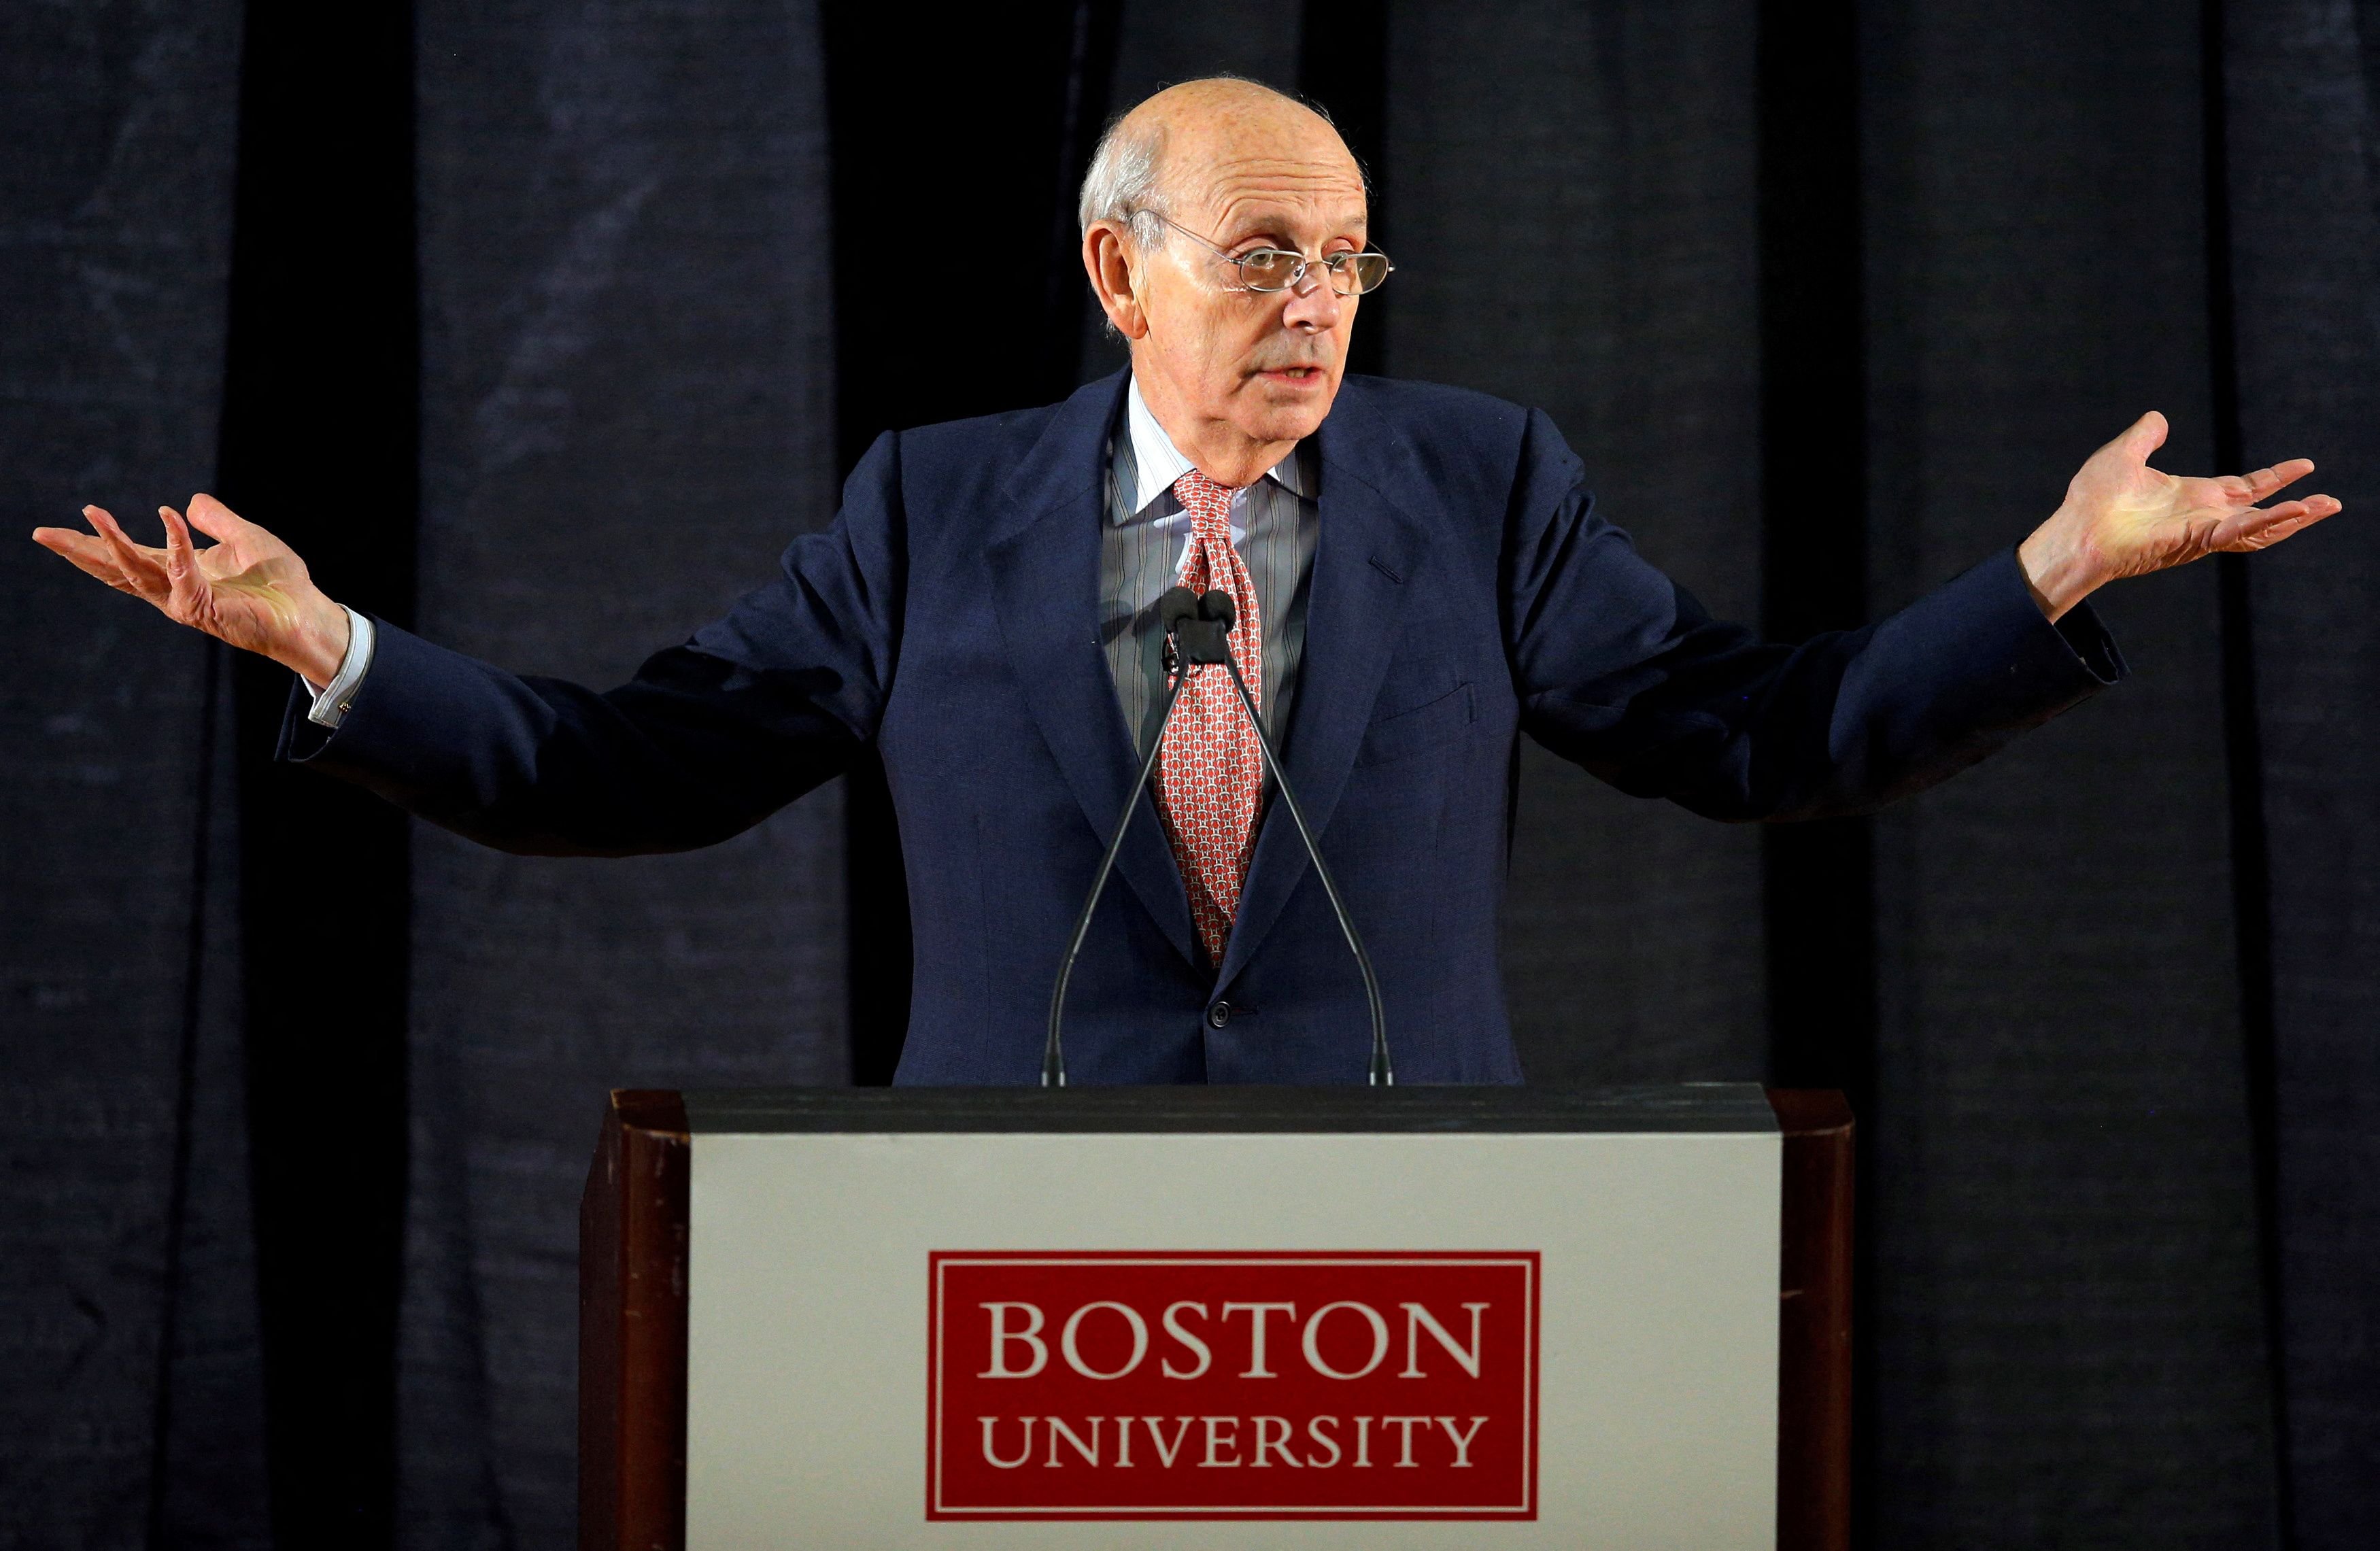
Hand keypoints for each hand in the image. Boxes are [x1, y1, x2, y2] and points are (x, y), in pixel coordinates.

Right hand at [31, 494, 350, 682]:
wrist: (308, 613)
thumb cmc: (280, 582)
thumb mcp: (245, 538)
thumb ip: (217, 519)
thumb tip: (188, 502)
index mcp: (179, 572)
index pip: (128, 556)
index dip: (99, 539)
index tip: (78, 515)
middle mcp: (174, 589)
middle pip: (116, 570)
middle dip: (80, 551)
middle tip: (43, 533)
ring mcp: (186, 602)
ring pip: (137, 573)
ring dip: (114, 544)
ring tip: (93, 516)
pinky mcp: (205, 609)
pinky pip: (183, 572)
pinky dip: (177, 546)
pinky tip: (170, 519)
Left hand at [2018, 411, 2340, 619]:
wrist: (2075, 530)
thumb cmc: (2091, 500)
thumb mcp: (2124, 454)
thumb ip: (2145, 436)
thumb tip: (2158, 416)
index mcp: (2191, 495)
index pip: (2244, 486)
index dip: (2274, 477)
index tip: (2304, 466)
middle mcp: (2202, 515)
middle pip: (2261, 511)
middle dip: (2297, 508)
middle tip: (2331, 501)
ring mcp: (2201, 530)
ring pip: (2258, 527)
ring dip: (2292, 518)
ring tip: (2325, 507)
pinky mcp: (2195, 540)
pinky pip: (2239, 532)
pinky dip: (2268, 522)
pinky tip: (2294, 513)